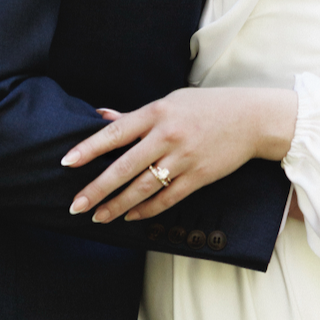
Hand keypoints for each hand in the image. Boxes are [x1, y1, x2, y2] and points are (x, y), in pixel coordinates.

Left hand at [62, 62, 319, 223]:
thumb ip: (135, 116)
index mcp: (157, 113)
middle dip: (97, 189)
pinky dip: (146, 210)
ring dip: (117, 206)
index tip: (67, 163)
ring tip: (98, 217)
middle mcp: (168, 136)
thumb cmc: (207, 107)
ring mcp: (184, 158)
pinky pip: (167, 198)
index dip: (89, 149)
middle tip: (75, 205)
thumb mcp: (170, 102)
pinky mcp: (199, 176)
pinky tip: (130, 218)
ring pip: (143, 188)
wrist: (252, 119)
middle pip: (124, 167)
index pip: (115, 133)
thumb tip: (100, 117)